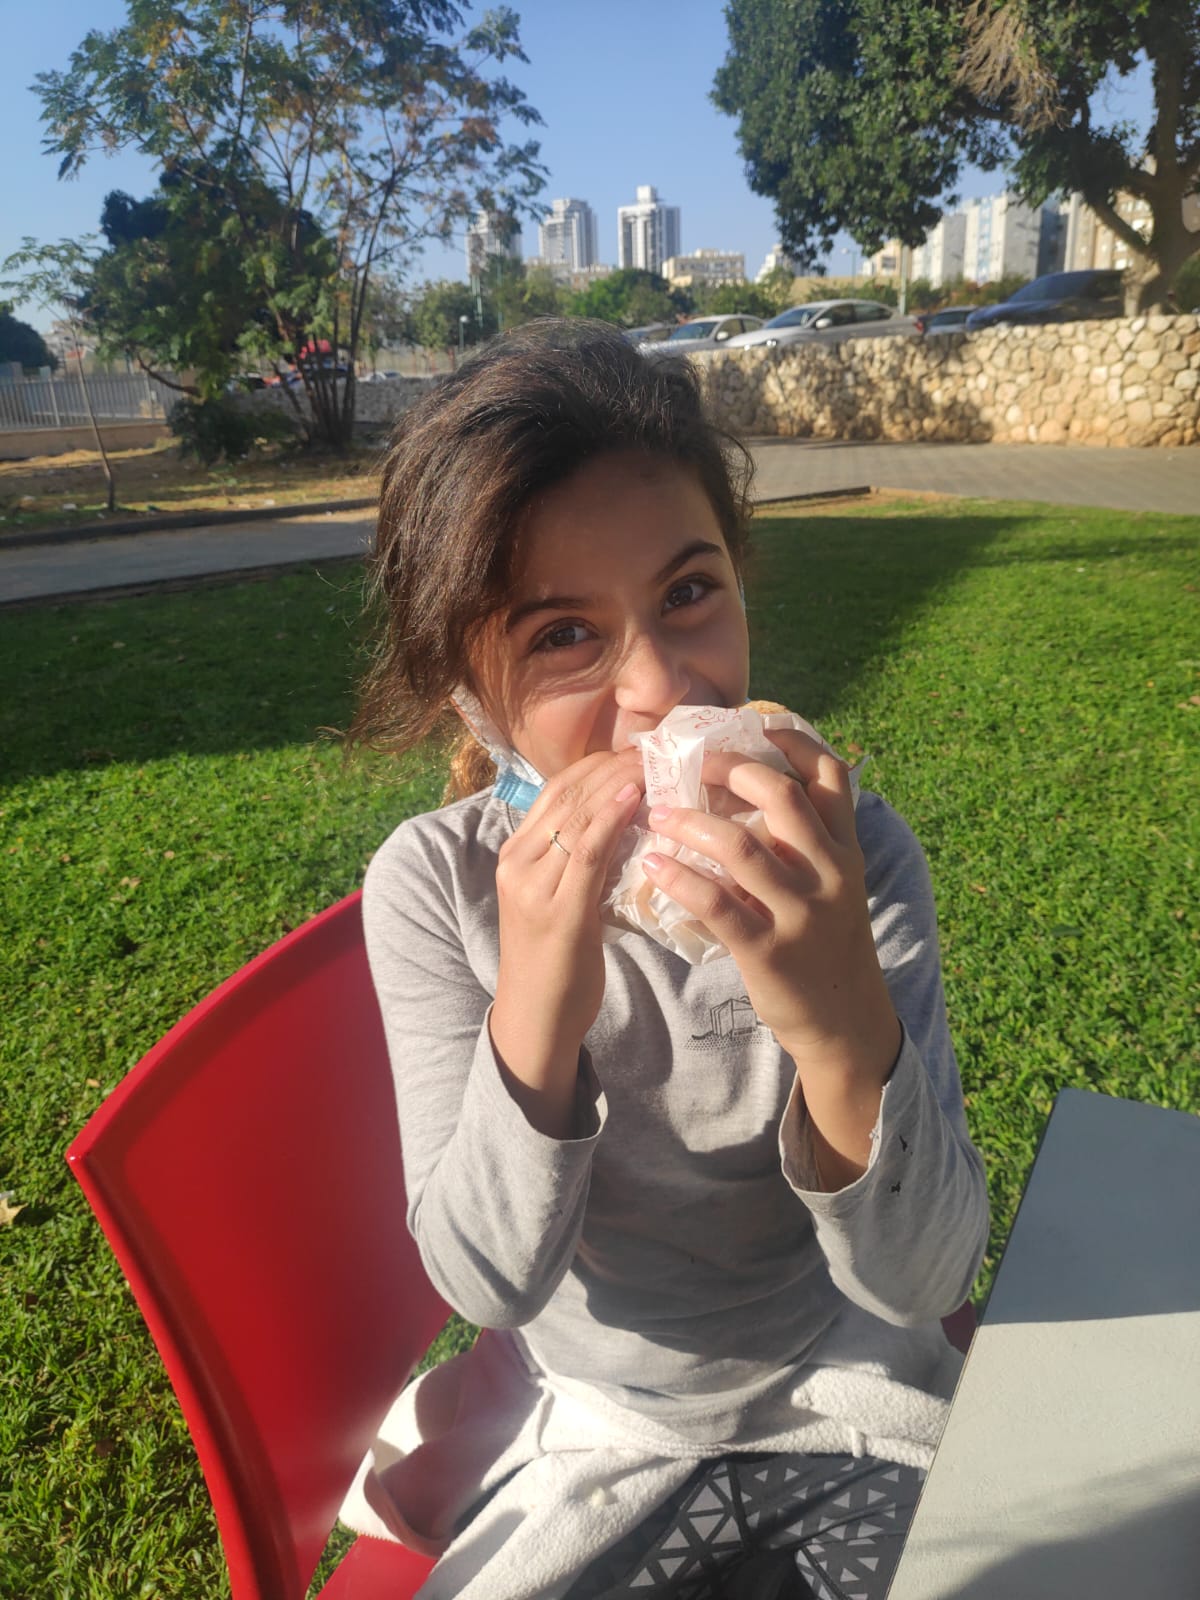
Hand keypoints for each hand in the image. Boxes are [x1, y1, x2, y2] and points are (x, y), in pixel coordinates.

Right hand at [490, 748, 643, 1134]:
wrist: (536, 1018)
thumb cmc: (556, 962)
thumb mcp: (563, 898)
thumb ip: (583, 860)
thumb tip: (626, 823)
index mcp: (515, 854)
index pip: (557, 790)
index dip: (598, 764)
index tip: (638, 749)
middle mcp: (517, 861)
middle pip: (567, 793)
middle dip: (613, 764)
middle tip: (656, 745)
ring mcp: (533, 884)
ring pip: (577, 814)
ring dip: (618, 781)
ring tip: (655, 760)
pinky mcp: (557, 910)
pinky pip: (587, 850)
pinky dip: (611, 817)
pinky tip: (636, 796)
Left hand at [643, 729, 899, 1078]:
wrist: (845, 1021)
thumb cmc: (827, 942)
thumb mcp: (836, 885)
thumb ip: (810, 842)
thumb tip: (759, 785)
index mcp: (846, 851)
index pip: (832, 777)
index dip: (795, 743)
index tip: (755, 726)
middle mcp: (829, 874)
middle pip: (781, 797)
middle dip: (728, 770)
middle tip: (688, 766)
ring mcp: (800, 913)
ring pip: (740, 847)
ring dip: (690, 822)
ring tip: (657, 814)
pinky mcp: (769, 951)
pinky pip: (717, 903)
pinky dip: (680, 878)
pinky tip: (654, 864)